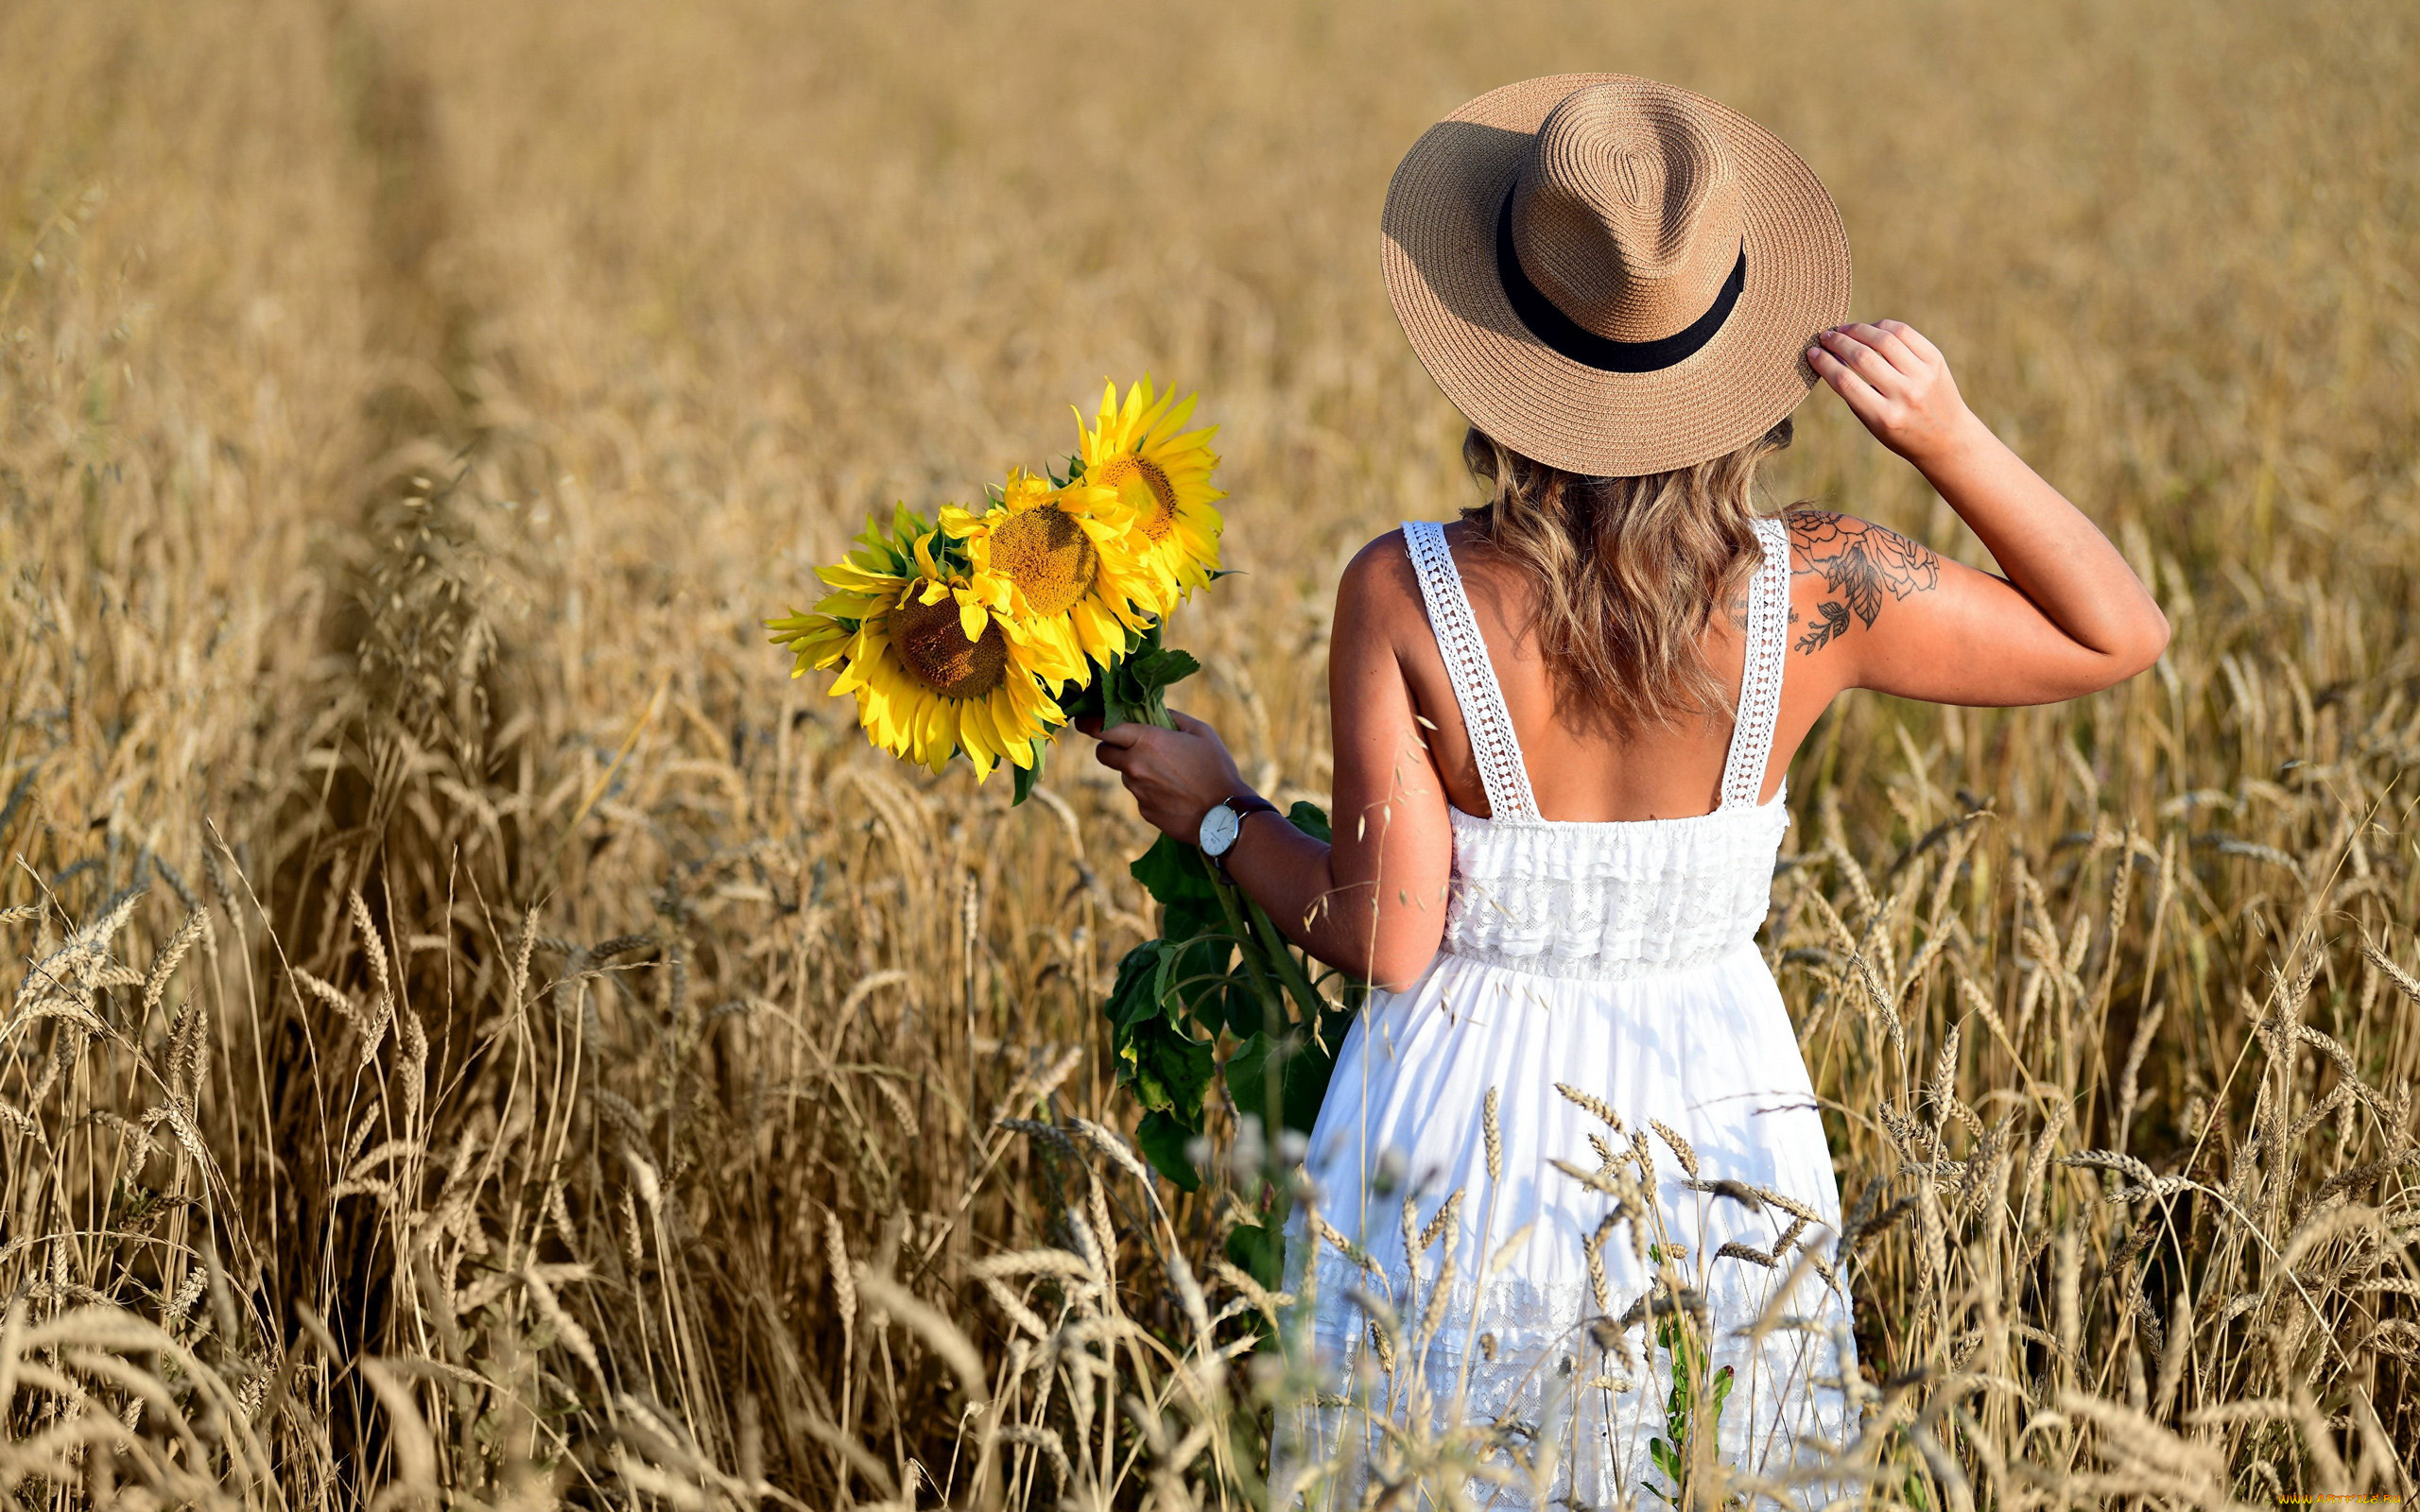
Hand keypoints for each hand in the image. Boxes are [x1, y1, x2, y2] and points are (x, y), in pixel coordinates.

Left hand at [1084, 710, 1250, 844]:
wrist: (1224, 816)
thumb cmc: (1217, 769)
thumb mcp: (1201, 732)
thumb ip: (1173, 717)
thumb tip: (1156, 712)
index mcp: (1147, 741)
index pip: (1103, 729)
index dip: (1089, 723)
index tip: (1084, 721)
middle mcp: (1135, 766)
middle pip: (1102, 753)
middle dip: (1110, 747)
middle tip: (1130, 746)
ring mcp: (1137, 791)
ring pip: (1124, 775)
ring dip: (1136, 770)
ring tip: (1169, 774)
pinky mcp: (1144, 811)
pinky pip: (1140, 795)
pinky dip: (1150, 791)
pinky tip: (1174, 793)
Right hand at [1807, 321, 1979, 466]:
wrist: (1947, 437)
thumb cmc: (1901, 431)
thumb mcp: (1873, 423)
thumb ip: (1853, 393)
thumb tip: (1830, 356)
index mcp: (1884, 416)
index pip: (1845, 381)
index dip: (1824, 363)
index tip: (1812, 352)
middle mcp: (1905, 394)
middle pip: (1862, 356)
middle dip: (1838, 342)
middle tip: (1824, 336)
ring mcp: (1923, 375)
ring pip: (1883, 339)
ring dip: (1858, 329)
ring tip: (1844, 329)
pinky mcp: (1935, 360)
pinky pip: (1904, 333)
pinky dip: (1882, 327)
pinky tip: (1870, 329)